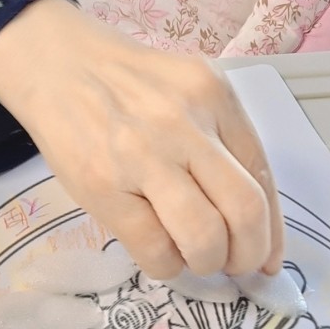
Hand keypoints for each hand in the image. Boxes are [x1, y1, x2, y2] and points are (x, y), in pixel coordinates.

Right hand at [0, 0, 284, 281]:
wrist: (57, 63)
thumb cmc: (128, 83)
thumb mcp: (187, 90)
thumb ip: (222, 141)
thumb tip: (256, 225)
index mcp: (214, 95)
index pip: (263, 173)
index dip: (272, 229)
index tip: (266, 256)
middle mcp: (186, 122)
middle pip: (245, 210)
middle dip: (247, 254)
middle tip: (233, 263)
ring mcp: (143, 155)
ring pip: (205, 237)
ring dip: (207, 262)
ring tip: (194, 255)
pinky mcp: (103, 187)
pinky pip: (155, 250)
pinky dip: (166, 264)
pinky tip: (158, 250)